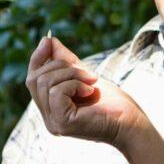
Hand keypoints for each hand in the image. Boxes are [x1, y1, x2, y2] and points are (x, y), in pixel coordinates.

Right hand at [25, 34, 143, 145]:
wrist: (131, 122)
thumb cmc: (112, 102)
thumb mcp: (86, 76)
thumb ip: (66, 61)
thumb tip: (49, 40)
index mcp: (52, 108)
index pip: (32, 80)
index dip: (37, 59)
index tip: (47, 40)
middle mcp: (48, 118)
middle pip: (35, 79)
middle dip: (61, 66)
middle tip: (88, 73)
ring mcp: (53, 122)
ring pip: (45, 83)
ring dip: (72, 74)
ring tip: (92, 80)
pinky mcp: (61, 123)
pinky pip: (56, 92)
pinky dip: (74, 84)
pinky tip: (90, 91)